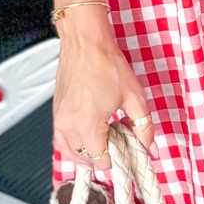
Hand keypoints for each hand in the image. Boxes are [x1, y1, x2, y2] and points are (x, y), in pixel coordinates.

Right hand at [52, 4, 154, 174]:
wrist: (86, 42)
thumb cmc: (105, 63)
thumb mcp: (135, 97)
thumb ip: (144, 126)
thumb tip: (147, 145)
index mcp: (88, 125)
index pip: (102, 161)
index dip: (119, 158)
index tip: (127, 148)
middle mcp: (69, 126)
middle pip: (86, 160)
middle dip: (104, 154)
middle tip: (118, 139)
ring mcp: (59, 119)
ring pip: (71, 153)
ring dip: (88, 152)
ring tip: (104, 138)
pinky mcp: (56, 112)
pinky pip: (61, 140)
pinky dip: (73, 145)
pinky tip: (87, 136)